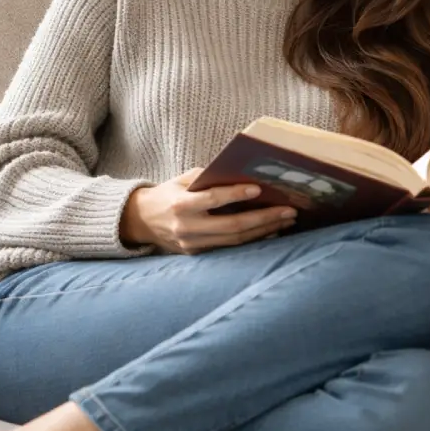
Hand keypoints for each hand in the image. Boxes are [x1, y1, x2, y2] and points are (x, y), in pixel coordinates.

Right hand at [120, 167, 297, 254]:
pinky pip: (229, 248)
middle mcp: (186, 227)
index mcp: (180, 205)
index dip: (235, 194)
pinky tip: (270, 232)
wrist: (142, 221)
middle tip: (288, 210)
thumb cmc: (168, 194)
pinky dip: (252, 240)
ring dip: (263, 231)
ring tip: (285, 221)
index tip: (258, 188)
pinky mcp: (198, 254)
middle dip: (263, 218)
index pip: (212, 199)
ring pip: (234, 241)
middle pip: (231, 226)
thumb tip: (242, 175)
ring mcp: (192, 244)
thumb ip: (208, 178)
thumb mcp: (182, 180)